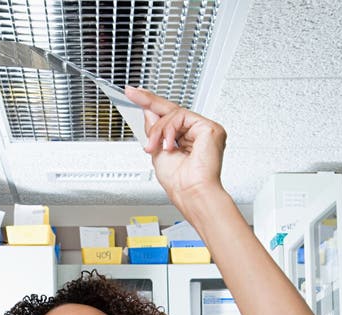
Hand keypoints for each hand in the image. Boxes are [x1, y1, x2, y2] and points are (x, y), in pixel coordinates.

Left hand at [125, 86, 226, 215]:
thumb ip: (154, 131)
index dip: (151, 105)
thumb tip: (148, 112)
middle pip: (171, 111)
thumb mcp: (157, 152)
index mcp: (187, 141)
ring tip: (153, 147)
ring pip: (174, 114)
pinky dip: (169, 130)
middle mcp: (197, 134)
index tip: (134, 96)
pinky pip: (182, 117)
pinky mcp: (210, 128)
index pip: (169, 118)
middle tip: (132, 93)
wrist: (191, 194)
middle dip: (149, 102)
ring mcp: (204, 130)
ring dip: (158, 130)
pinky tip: (168, 145)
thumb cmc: (179, 184)